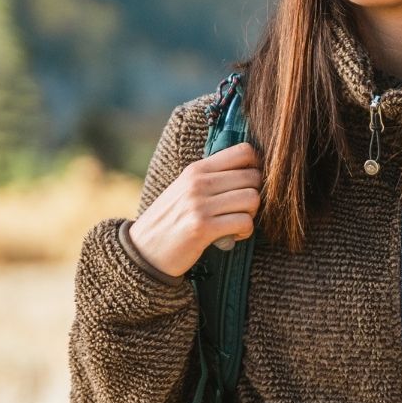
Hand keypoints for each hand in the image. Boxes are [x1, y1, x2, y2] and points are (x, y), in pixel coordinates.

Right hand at [127, 143, 261, 276]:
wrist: (144, 251)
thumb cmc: (172, 220)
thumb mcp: (186, 189)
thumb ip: (213, 177)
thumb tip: (253, 169)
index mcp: (196, 169)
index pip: (244, 152)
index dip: (256, 167)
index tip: (249, 184)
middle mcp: (198, 182)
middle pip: (253, 177)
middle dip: (255, 195)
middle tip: (242, 210)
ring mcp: (199, 204)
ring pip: (252, 199)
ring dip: (251, 215)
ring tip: (238, 223)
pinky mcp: (202, 227)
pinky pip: (244, 222)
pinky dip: (245, 231)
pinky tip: (234, 235)